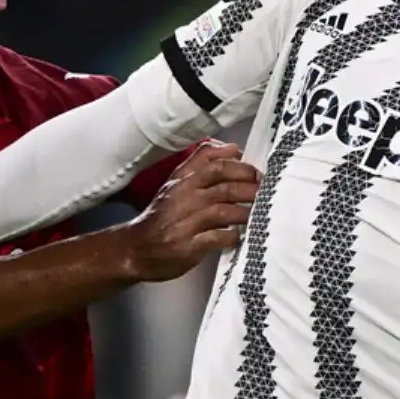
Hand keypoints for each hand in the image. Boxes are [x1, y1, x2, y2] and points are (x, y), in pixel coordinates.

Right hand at [121, 142, 260, 281]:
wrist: (135, 249)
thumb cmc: (161, 217)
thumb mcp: (176, 184)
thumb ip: (202, 163)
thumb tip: (233, 148)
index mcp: (183, 181)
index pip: (214, 163)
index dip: (240, 166)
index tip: (255, 172)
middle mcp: (184, 198)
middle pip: (225, 186)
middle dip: (250, 188)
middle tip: (264, 193)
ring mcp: (186, 222)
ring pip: (224, 211)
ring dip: (246, 212)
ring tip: (257, 213)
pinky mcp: (188, 246)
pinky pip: (218, 238)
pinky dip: (233, 236)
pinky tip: (239, 235)